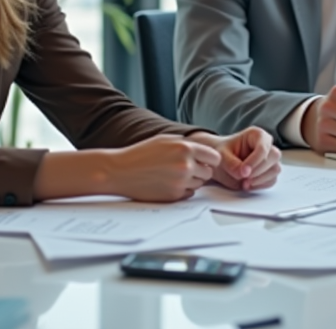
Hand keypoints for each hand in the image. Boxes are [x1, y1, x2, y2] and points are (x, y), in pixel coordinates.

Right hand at [106, 135, 220, 201]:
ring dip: (191, 180)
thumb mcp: (165, 140)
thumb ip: (186, 143)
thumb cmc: (141, 154)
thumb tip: (204, 150)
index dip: (209, 159)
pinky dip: (182, 190)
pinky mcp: (173, 196)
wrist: (120, 171)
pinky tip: (168, 183)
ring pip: (199, 184)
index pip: (214, 157)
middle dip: (201, 170)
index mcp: (185, 148)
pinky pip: (189, 194)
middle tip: (185, 168)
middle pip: (209, 172)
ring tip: (173, 174)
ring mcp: (180, 182)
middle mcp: (186, 165)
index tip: (204, 160)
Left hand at [188, 128, 282, 190]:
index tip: (243, 172)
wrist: (219, 163)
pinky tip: (248, 185)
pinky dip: (261, 185)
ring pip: (275, 169)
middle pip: (274, 156)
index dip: (255, 161)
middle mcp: (266, 145)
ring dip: (261, 179)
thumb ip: (232, 164)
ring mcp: (269, 159)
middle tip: (243, 178)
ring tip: (244, 183)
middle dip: (259, 170)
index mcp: (256, 135)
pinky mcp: (268, 172)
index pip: (263, 147)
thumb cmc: (222, 154)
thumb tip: (244, 174)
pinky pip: (272, 180)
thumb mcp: (222, 157)